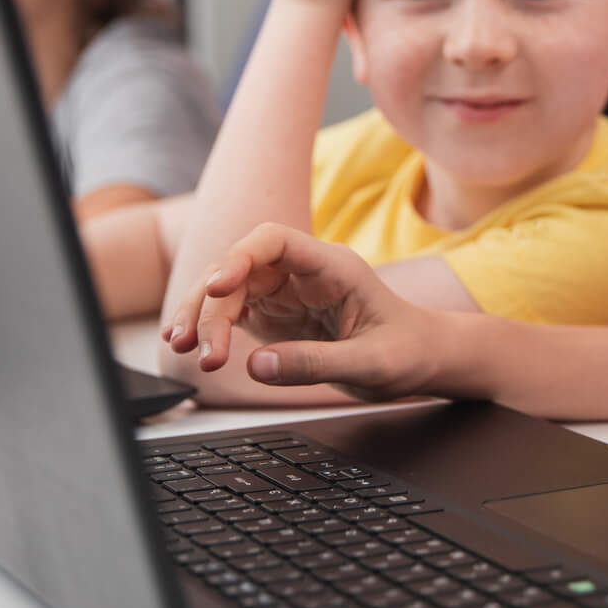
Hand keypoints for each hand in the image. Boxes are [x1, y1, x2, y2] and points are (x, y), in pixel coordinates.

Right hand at [161, 222, 445, 399]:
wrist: (423, 360)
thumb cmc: (408, 352)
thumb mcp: (371, 364)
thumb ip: (315, 364)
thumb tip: (256, 366)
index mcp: (331, 267)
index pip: (274, 241)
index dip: (239, 257)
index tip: (216, 286)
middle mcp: (303, 272)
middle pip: (239, 269)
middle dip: (210, 304)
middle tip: (197, 347)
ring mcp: (286, 292)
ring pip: (228, 291)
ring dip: (203, 317)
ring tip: (183, 350)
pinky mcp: (276, 316)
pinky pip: (233, 314)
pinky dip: (211, 329)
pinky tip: (191, 346)